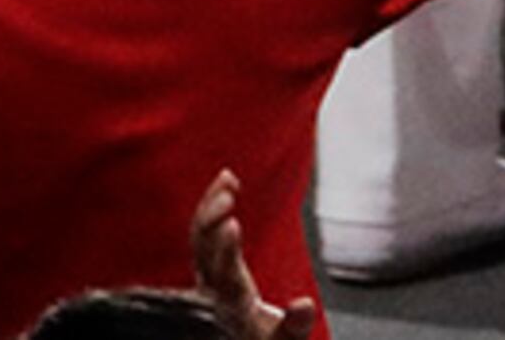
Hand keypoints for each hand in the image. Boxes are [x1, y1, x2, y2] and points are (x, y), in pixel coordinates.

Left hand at [191, 170, 320, 339]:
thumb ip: (294, 327)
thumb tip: (305, 304)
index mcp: (230, 306)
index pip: (223, 275)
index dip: (225, 250)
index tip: (232, 223)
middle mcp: (212, 288)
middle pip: (202, 251)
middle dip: (211, 219)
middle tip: (228, 193)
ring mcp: (207, 274)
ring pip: (199, 236)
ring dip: (210, 205)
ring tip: (228, 178)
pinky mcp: (209, 262)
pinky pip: (203, 230)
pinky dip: (212, 204)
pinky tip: (227, 180)